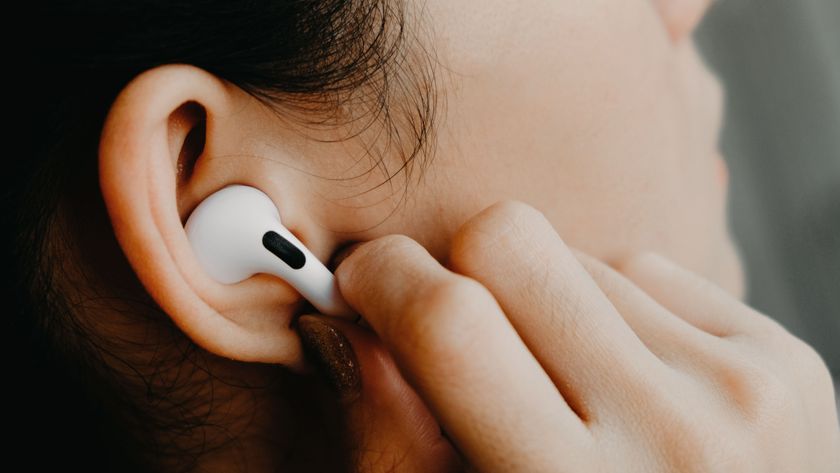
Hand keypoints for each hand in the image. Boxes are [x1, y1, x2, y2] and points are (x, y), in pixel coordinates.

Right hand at [302, 201, 839, 471]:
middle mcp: (674, 434)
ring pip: (581, 256)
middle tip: (454, 324)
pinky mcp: (784, 358)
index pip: (451, 321)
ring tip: (563, 386)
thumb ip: (388, 440)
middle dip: (459, 269)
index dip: (382, 280)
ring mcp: (741, 386)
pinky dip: (613, 312)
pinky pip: (648, 272)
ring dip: (547, 304)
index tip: (362, 281)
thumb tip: (345, 324)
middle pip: (511, 241)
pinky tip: (623, 383)